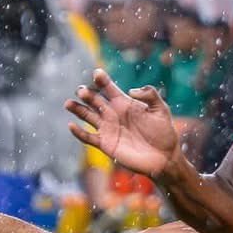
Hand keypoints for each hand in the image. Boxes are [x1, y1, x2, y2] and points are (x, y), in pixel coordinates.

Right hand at [66, 71, 181, 177]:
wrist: (164, 157)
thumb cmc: (164, 132)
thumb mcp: (161, 109)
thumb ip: (150, 95)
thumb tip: (131, 90)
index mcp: (124, 103)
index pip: (109, 88)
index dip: (102, 80)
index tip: (97, 74)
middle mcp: (113, 114)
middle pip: (94, 100)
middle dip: (87, 94)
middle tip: (82, 91)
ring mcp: (108, 129)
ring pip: (87, 116)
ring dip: (77, 109)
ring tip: (68, 103)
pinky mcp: (106, 144)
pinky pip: (88, 137)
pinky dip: (79, 132)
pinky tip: (71, 125)